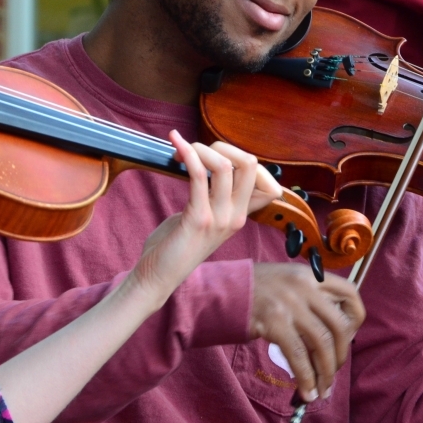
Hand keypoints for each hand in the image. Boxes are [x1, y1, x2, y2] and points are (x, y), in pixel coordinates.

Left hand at [128, 132, 280, 308]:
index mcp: (241, 215)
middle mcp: (236, 216)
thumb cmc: (176, 244)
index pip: (264, 179)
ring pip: (224, 165)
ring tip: (181, 149)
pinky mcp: (198, 219)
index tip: (215, 156)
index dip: (242, 158)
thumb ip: (214, 197)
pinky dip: (188, 154)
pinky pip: (198, 176)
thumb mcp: (206, 218)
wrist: (158, 277)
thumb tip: (212, 167)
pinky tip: (176, 145)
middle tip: (197, 150)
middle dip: (222, 146)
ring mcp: (220, 218)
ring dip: (201, 148)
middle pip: (250, 164)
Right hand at [250, 263, 365, 401]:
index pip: (350, 293)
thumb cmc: (257, 289)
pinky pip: (298, 356)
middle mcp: (305, 286)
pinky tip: (307, 391)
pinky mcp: (275, 322)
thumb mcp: (290, 281)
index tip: (349, 337)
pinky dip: (306, 378)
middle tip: (334, 371)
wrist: (222, 290)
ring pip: (322, 343)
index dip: (356, 318)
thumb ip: (312, 297)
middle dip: (341, 354)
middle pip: (339, 325)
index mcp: (312, 275)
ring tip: (323, 389)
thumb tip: (334, 333)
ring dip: (326, 372)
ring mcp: (290, 304)